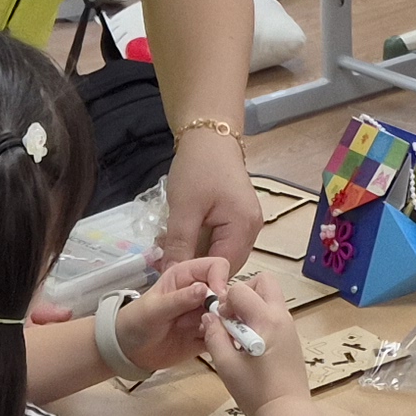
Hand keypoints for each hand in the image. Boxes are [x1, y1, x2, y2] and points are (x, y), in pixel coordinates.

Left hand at [162, 131, 264, 270]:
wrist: (209, 137)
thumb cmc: (198, 168)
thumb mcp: (184, 208)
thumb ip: (179, 245)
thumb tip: (171, 277)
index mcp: (244, 228)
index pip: (223, 269)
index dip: (198, 278)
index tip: (169, 279)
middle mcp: (252, 230)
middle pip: (224, 264)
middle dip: (194, 266)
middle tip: (163, 262)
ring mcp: (246, 224)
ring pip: (219, 253)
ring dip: (194, 254)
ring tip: (167, 248)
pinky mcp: (236, 219)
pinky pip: (218, 241)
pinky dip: (198, 243)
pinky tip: (179, 237)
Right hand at [189, 264, 311, 415]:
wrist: (286, 411)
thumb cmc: (255, 391)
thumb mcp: (226, 365)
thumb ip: (214, 336)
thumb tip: (209, 316)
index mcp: (266, 319)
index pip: (241, 289)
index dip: (225, 301)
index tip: (220, 323)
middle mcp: (281, 317)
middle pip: (264, 282)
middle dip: (243, 292)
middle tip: (231, 318)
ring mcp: (289, 327)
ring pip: (270, 298)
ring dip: (251, 307)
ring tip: (238, 335)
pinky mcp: (291, 338)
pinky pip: (274, 315)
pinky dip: (259, 319)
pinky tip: (249, 345)